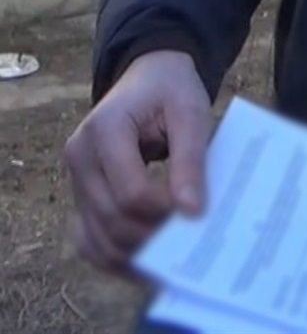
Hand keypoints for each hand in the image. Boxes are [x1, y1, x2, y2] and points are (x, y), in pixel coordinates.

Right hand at [64, 50, 211, 272]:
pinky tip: (146, 262)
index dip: (165, 211)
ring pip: (96, 236)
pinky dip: (114, 255)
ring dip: (132, 255)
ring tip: (171, 260)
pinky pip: (89, 237)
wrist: (151, 75)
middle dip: (152, 237)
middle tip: (190, 243)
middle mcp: (79, 157)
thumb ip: (191, 159)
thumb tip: (192, 212)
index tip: (199, 215)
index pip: (131, 192)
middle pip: (111, 219)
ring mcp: (75, 178)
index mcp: (105, 130)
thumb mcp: (191, 112)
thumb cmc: (173, 90)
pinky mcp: (81, 193)